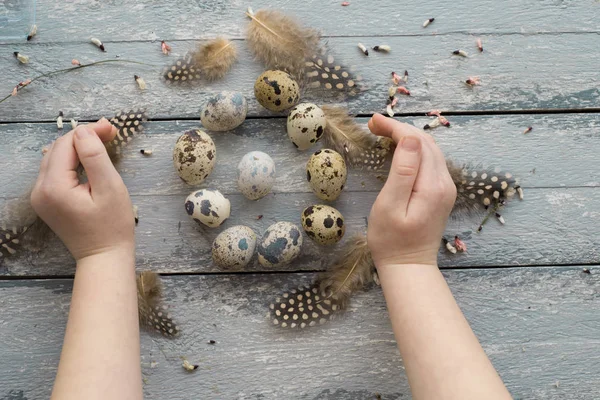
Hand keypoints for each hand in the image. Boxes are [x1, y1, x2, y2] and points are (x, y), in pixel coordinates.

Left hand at [31, 118, 134, 261]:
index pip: (66, 145)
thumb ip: (95, 157)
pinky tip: (88, 160)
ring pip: (55, 159)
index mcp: (53, 186)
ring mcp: (40, 197)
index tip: (111, 127)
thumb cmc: (112, 226)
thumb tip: (84, 132)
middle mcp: (39, 190)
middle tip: (110, 132)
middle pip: (58, 150)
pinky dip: (72, 162)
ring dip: (77, 148)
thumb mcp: (110, 188)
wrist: (104, 257)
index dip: (88, 132)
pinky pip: (55, 172)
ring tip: (102, 142)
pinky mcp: (46, 201)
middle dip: (83, 138)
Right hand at [366, 114, 456, 266]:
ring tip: (382, 132)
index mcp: (433, 185)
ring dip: (407, 138)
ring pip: (429, 150)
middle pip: (426, 143)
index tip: (372, 121)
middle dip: (400, 129)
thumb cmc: (391, 240)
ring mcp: (446, 188)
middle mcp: (445, 183)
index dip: (395, 128)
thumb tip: (409, 139)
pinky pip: (430, 162)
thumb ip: (402, 171)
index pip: (417, 142)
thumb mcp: (390, 205)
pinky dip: (413, 150)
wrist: (408, 267)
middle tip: (373, 125)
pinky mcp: (441, 193)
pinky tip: (398, 149)